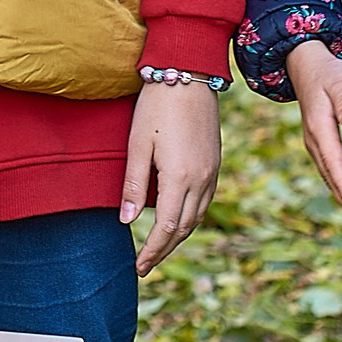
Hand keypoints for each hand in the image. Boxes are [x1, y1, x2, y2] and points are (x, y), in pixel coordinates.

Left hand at [120, 80, 219, 275]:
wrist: (189, 73)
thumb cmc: (157, 105)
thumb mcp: (137, 144)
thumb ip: (133, 185)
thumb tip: (126, 221)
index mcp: (180, 178)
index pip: (165, 228)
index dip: (152, 251)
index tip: (139, 267)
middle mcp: (201, 180)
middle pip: (183, 228)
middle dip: (165, 249)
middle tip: (146, 265)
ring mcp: (212, 172)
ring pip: (197, 217)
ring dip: (178, 236)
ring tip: (159, 247)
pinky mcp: (215, 162)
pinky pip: (205, 202)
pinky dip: (190, 218)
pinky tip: (177, 218)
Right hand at [285, 41, 341, 227]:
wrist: (306, 65)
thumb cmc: (327, 72)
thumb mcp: (339, 80)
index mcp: (319, 127)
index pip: (333, 161)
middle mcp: (313, 139)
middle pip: (329, 174)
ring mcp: (314, 142)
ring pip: (328, 174)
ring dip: (341, 197)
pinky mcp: (318, 142)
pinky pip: (328, 169)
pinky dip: (337, 185)